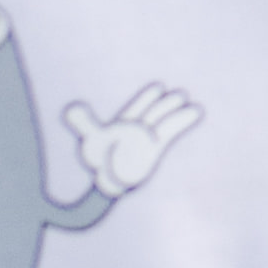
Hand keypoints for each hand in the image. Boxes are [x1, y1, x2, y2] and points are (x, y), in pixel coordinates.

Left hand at [61, 83, 194, 205]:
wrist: (107, 179)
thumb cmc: (100, 156)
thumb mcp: (91, 137)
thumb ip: (83, 122)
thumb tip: (71, 108)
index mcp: (125, 121)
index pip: (139, 106)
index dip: (147, 98)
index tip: (159, 87)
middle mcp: (140, 127)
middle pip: (156, 112)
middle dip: (166, 105)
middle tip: (181, 95)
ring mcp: (149, 138)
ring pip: (166, 123)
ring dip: (179, 116)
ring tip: (196, 108)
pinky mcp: (155, 150)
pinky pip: (170, 136)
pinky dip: (181, 127)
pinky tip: (196, 117)